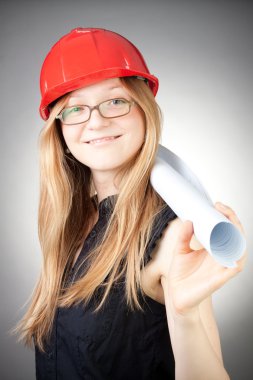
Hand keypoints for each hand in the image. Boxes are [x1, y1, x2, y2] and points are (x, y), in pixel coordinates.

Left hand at [165, 202, 246, 316]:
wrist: (176, 297)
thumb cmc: (180, 275)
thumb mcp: (179, 250)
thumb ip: (183, 236)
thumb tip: (188, 220)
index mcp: (214, 249)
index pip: (227, 231)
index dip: (226, 217)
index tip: (217, 204)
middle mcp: (221, 257)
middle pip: (236, 236)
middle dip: (233, 219)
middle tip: (221, 207)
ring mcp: (223, 267)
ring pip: (241, 248)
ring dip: (237, 232)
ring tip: (228, 219)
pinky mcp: (221, 278)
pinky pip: (236, 266)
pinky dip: (238, 255)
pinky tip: (234, 244)